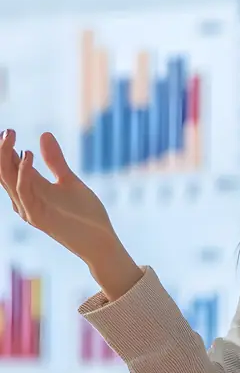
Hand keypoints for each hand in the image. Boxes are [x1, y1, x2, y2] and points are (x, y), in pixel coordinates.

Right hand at [0, 129, 119, 264]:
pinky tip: (27, 155)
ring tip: (10, 134)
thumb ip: (55, 161)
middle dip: (1, 150)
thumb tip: (44, 134)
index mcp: (29, 192)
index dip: (4, 149)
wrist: (98, 241)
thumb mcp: (69, 181)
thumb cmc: (85, 214)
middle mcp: (24, 201)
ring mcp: (29, 209)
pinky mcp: (38, 215)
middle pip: (3, 173)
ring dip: (7, 156)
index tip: (7, 130)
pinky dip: (23, 173)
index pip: (8, 168)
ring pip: (8, 180)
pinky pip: (25, 191)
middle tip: (7, 130)